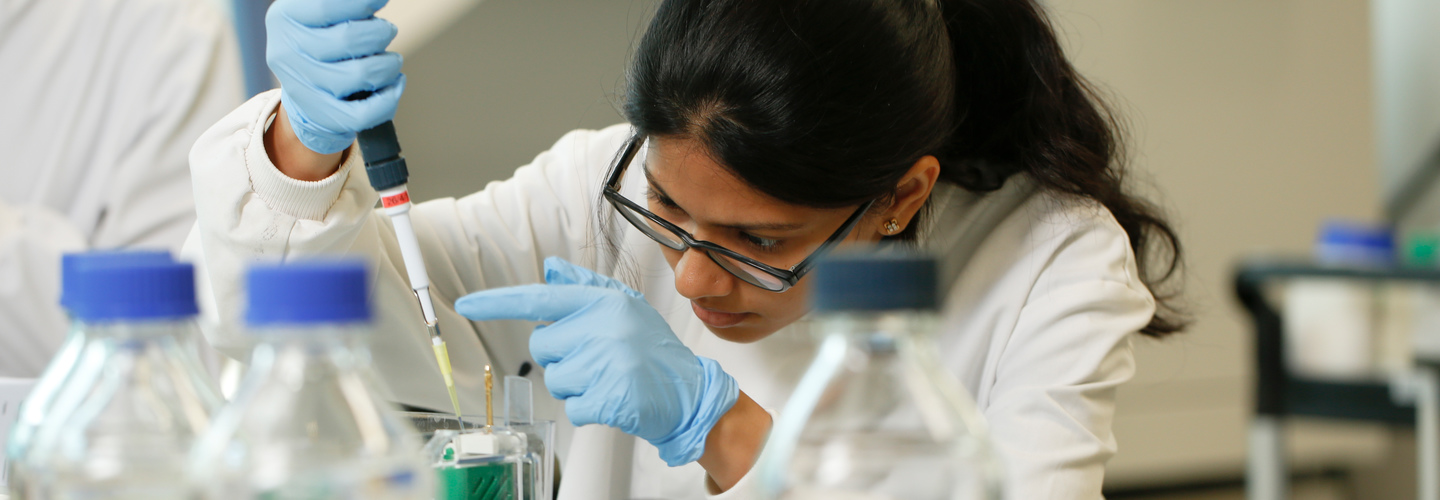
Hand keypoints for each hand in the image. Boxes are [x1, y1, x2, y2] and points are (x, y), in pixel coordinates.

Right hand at [266, 0, 404, 154]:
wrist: (304, 83)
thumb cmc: (321, 39)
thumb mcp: (319, 13)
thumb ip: (343, 5)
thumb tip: (374, 0)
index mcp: (285, 17)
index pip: (327, 7)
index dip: (362, 3)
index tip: (379, 1)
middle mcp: (287, 52)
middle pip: (349, 39)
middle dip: (380, 33)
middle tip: (387, 31)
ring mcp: (302, 87)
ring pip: (361, 75)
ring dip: (388, 65)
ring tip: (390, 61)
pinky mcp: (321, 116)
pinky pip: (364, 113)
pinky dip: (389, 97)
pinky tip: (395, 84)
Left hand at [455, 257, 738, 466]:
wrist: (690, 392)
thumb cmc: (652, 350)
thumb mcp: (623, 308)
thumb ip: (582, 288)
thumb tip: (549, 268)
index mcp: (602, 303)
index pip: (538, 300)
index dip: (497, 303)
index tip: (465, 306)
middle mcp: (602, 328)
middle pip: (543, 347)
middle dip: (563, 358)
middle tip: (598, 359)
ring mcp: (606, 363)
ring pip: (556, 381)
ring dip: (577, 387)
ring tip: (609, 379)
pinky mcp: (609, 397)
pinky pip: (573, 408)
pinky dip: (589, 410)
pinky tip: (613, 399)